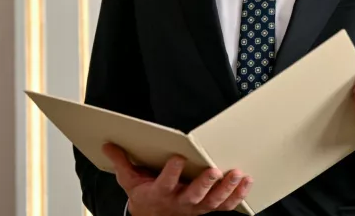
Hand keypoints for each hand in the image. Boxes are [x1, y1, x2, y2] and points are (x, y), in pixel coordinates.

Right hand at [102, 143, 250, 215]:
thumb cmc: (145, 196)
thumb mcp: (129, 180)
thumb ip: (121, 162)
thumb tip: (108, 144)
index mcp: (159, 193)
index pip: (164, 183)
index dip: (171, 172)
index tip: (177, 158)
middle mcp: (179, 203)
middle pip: (193, 196)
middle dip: (205, 184)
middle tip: (213, 170)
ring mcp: (195, 208)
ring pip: (213, 202)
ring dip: (226, 189)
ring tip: (237, 174)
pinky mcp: (207, 209)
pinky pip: (225, 206)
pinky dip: (237, 196)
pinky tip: (246, 183)